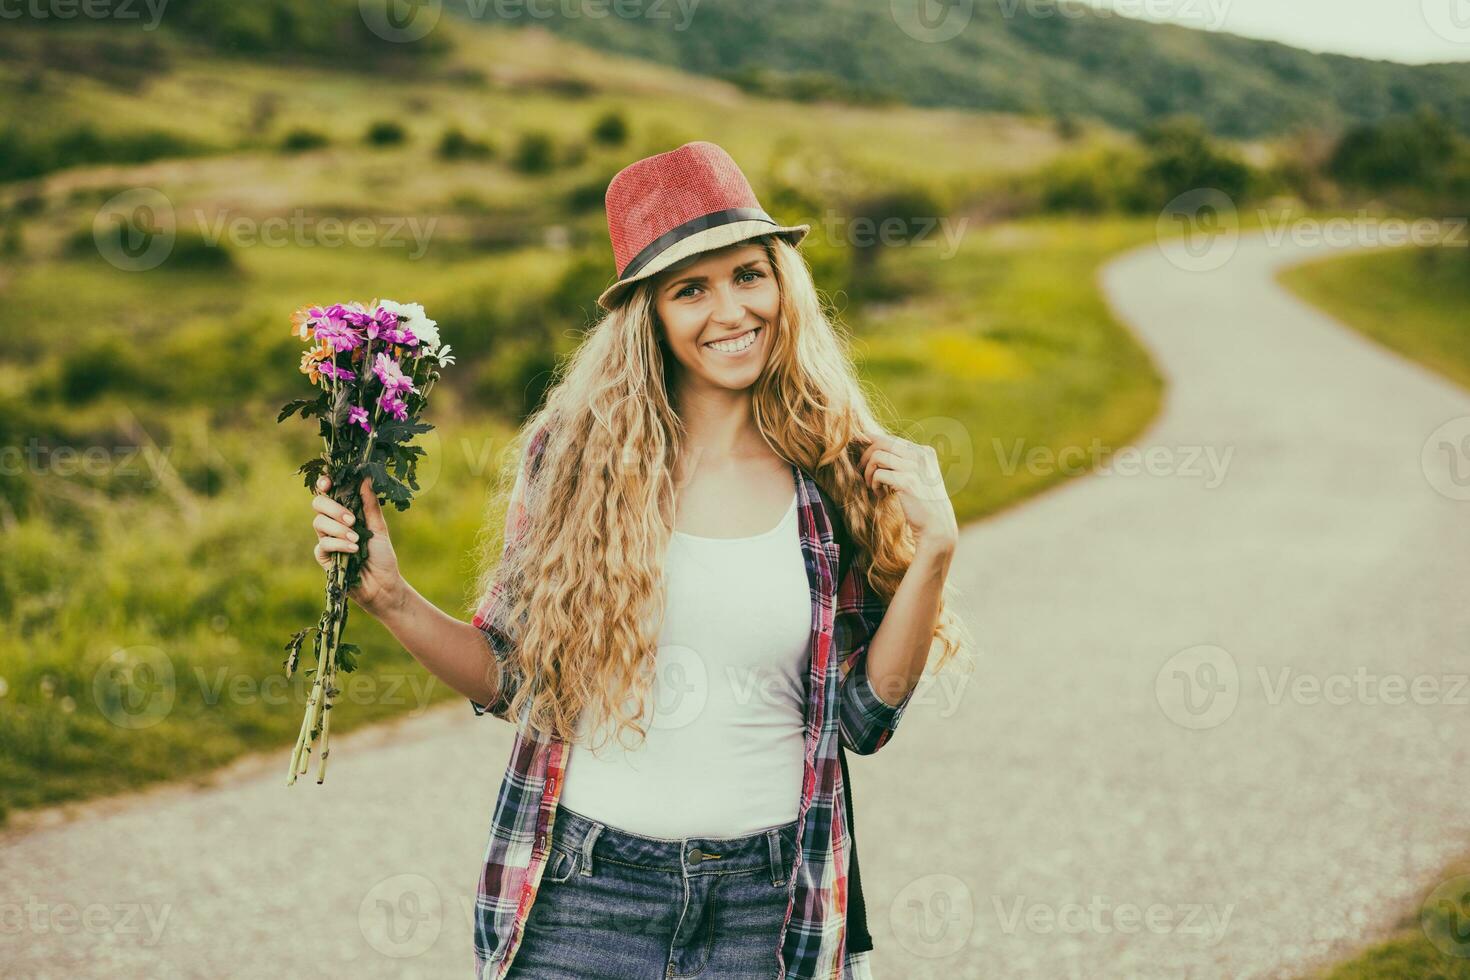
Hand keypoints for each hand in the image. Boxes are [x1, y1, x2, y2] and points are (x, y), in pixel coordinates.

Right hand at [312, 475, 403, 616]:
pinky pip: (323, 543)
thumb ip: (370, 504)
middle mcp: (333, 523)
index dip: (325, 484)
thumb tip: (366, 477)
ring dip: (339, 529)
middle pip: (318, 504)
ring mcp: (326, 539)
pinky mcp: (323, 556)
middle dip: (334, 508)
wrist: (382, 584)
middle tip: (352, 520)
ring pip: (319, 523)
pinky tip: (353, 549)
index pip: (329, 493)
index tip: (328, 482)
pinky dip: (339, 544)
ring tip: (357, 539)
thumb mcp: (379, 527)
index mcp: (346, 512)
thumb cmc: (382, 555)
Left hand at [857, 432, 958, 553]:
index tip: (861, 455)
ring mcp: (915, 467)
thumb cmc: (923, 503)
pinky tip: (880, 495)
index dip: (871, 444)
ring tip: (873, 486)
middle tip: (861, 471)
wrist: (937, 526)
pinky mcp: (907, 481)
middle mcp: (921, 455)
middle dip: (865, 456)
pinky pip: (879, 474)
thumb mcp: (918, 477)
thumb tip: (875, 449)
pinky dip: (874, 484)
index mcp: (924, 452)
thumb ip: (904, 462)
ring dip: (868, 472)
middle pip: (881, 442)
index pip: (891, 439)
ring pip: (877, 456)